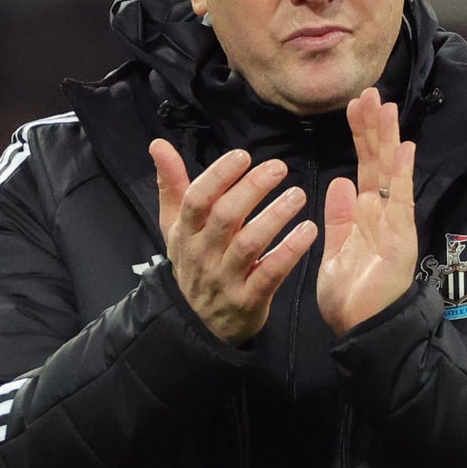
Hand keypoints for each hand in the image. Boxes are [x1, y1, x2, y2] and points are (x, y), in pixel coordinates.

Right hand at [149, 139, 316, 344]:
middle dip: (252, 189)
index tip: (243, 156)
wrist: (199, 323)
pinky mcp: (247, 300)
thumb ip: (172, 184)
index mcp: (185, 233)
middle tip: (279, 168)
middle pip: (225, 217)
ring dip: (275, 216)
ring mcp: (224, 279)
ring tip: (298, 195)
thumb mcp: (176, 227)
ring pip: (249, 244)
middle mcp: (202, 254)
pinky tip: (308, 231)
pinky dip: (290, 252)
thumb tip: (158, 144)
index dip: (219, 176)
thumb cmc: (194, 262)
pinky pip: (269, 274)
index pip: (197, 199)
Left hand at [317, 88, 417, 334]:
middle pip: (377, 161)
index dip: (360, 137)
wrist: (363, 330)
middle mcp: (382, 212)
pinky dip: (402, 171)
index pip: (363, 167)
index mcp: (364, 215)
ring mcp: (394, 221)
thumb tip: (340, 182)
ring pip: (389, 172)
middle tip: (368, 93)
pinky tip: (403, 145)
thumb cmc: (350, 297)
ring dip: (387, 138)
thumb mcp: (335, 251)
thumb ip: (339, 217)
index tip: (355, 107)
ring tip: (384, 105)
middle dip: (373, 127)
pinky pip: (400, 197)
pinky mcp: (401, 234)